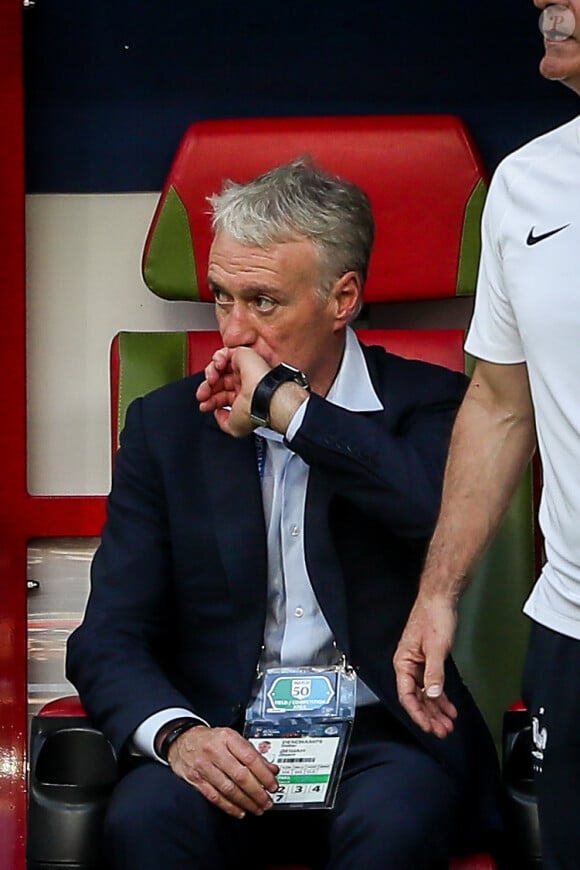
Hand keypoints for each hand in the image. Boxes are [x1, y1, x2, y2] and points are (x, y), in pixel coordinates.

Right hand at [167, 724, 279, 818]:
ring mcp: (204, 766)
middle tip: (267, 801)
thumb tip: (271, 768)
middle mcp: (215, 751)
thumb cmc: (210, 739)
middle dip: (257, 792)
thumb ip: (252, 752)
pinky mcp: (195, 780)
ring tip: (257, 808)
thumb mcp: (231, 738)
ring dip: (246, 802)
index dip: (264, 774)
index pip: (250, 758)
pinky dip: (229, 806)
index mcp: (227, 738)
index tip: (273, 785)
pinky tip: (240, 811)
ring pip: (228, 789)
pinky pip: (215, 796)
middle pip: (240, 776)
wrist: (181, 740)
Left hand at [195, 347, 269, 435]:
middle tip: (202, 395)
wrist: (263, 396)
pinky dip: (217, 359)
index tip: (204, 405)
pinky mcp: (243, 356)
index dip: (211, 400)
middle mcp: (245, 384)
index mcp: (245, 399)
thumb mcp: (234, 427)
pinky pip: (225, 353)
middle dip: (207, 389)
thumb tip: (217, 413)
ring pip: (219, 367)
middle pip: (218, 382)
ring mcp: (244, 370)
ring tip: (211, 380)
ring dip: (210, 374)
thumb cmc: (255, 411)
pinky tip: (218, 368)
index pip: (222, 396)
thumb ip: (223, 421)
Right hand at [393, 595, 457, 737]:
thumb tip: (432, 694)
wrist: (441, 599)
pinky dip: (441, 696)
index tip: (429, 726)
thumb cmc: (433, 616)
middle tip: (442, 730)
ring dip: (436, 709)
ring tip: (447, 723)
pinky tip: (448, 705)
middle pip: (416, 697)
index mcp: (403, 661)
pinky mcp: (429, 660)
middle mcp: (408, 664)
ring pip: (425, 692)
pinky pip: (432, 684)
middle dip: (430, 715)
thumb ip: (434, 673)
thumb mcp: (436, 647)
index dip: (418, 713)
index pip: (407, 695)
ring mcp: (419, 662)